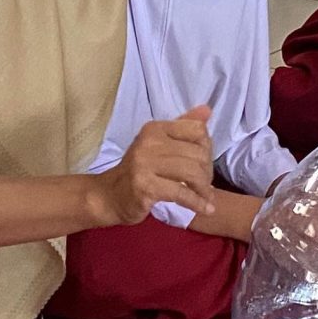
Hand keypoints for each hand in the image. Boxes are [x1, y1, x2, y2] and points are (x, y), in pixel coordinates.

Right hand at [96, 109, 217, 225]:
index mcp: (155, 129)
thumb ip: (183, 127)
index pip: (197, 130)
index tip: (204, 163)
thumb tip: (207, 109)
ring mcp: (145, 164)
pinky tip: (206, 209)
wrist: (109, 196)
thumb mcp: (159, 144)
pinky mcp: (146, 187)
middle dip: (207, 172)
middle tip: (205, 185)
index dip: (207, 148)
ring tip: (206, 198)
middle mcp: (149, 142)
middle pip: (198, 154)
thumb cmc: (139, 170)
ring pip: (192, 173)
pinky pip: (181, 193)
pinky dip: (197, 202)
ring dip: (204, 189)